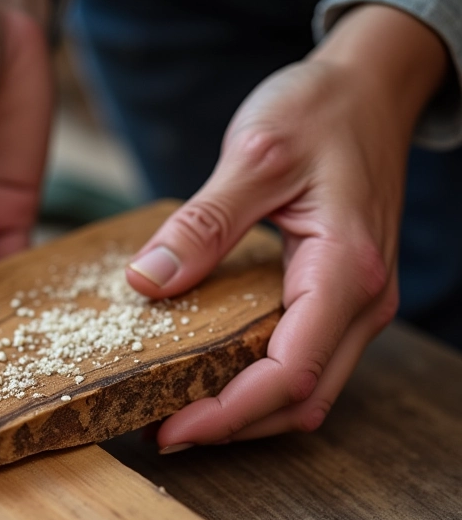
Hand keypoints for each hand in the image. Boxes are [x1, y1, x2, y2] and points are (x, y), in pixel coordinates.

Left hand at [126, 5, 447, 447]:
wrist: (370, 89)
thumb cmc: (322, 111)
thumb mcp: (254, 155)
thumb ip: (203, 224)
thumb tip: (148, 282)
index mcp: (346, 270)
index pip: (290, 374)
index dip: (228, 414)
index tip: (170, 430)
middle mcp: (363, 300)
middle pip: (301, 400)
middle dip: (232, 426)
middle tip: (165, 431)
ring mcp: (357, 304)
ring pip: (307, 391)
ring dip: (247, 413)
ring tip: (182, 413)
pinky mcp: (339, 298)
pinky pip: (304, 362)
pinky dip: (259, 385)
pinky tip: (215, 377)